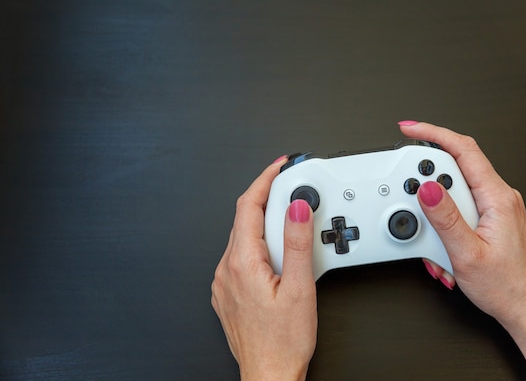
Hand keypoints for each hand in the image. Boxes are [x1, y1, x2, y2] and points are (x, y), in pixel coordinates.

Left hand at [211, 158, 316, 380]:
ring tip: (292, 223)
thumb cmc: (283, 342)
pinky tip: (278, 252)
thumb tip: (297, 208)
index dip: (264, 180)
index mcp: (242, 263)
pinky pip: (242, 256)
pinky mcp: (229, 293)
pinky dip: (260, 244)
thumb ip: (297, 243)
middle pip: (245, 218)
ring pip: (243, 237)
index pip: (248, 206)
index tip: (279, 166)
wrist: (269, 376)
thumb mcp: (299, 288)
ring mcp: (225, 282)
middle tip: (293, 190)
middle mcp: (227, 270)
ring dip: (265, 223)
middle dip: (268, 199)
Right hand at [398, 120, 525, 379]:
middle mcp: (498, 197)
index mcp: (497, 197)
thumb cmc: (508, 286)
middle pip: (454, 168)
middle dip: (427, 184)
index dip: (433, 134)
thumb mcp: (467, 253)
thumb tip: (428, 187)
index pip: (463, 150)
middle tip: (412, 201)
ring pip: (453, 192)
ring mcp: (494, 208)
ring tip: (434, 243)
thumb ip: (445, 218)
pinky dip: (443, 225)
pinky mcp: (488, 219)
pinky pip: (459, 209)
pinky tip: (443, 249)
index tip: (410, 129)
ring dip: (435, 215)